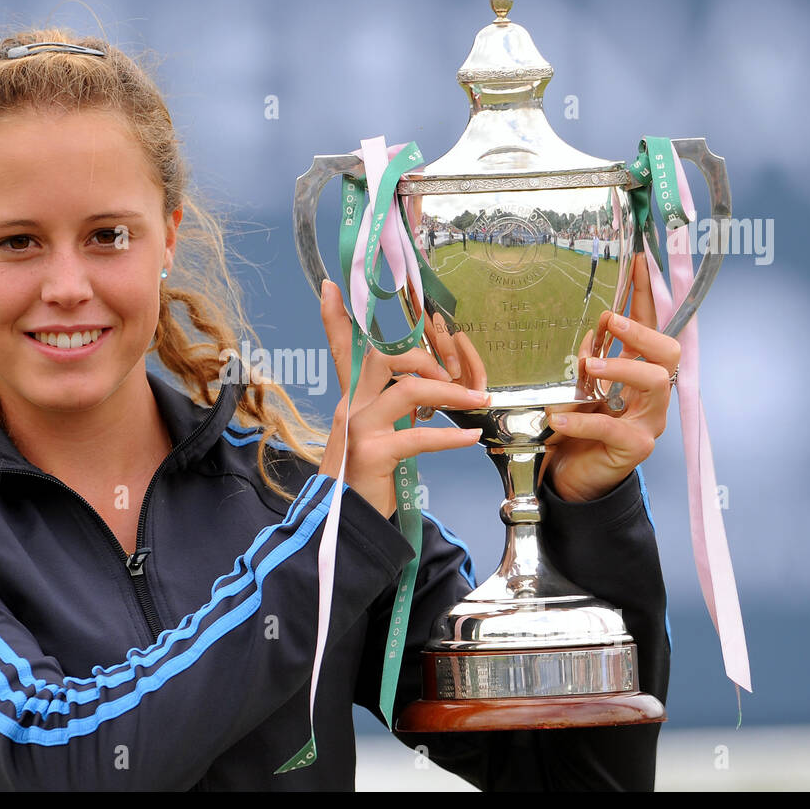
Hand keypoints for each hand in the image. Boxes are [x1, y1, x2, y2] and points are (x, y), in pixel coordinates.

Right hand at [316, 280, 486, 518]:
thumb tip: (418, 391)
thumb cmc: (363, 480)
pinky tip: (468, 437)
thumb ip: (387, 411)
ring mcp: (358, 428)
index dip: (336, 318)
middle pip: (386, 358)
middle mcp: (349, 406)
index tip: (332, 285)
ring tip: (478, 401)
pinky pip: (417, 435)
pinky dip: (449, 435)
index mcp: (350, 399)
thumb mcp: (370, 437)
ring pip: (408, 389)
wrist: (342, 523)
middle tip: (456, 375)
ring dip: (450, 392)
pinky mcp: (372, 453)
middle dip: (426, 358)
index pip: (343, 351)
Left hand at [541, 252, 680, 501]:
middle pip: (669, 353)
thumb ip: (589, 357)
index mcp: (638, 374)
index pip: (650, 327)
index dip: (645, 295)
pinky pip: (615, 429)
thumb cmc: (576, 429)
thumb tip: (593, 330)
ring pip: (656, 384)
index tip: (639, 262)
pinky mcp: (634, 449)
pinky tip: (557, 418)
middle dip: (642, 332)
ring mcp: (648, 422)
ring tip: (587, 366)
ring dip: (620, 367)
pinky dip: (583, 420)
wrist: (572, 477)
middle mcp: (651, 395)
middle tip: (609, 321)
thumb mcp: (578, 386)